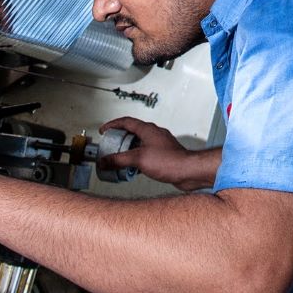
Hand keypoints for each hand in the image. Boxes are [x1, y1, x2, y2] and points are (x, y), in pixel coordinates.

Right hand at [101, 117, 218, 191]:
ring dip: (128, 150)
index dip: (113, 124)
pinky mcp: (163, 154)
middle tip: (110, 146)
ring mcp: (159, 144)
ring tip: (119, 158)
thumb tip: (104, 161)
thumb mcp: (138, 159)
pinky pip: (145, 153)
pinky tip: (133, 168)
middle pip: (132, 132)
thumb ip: (118, 160)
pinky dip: (137, 158)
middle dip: (119, 139)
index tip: (104, 130)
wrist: (187, 171)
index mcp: (148, 129)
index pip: (126, 121)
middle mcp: (154, 134)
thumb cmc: (169, 161)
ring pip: (139, 143)